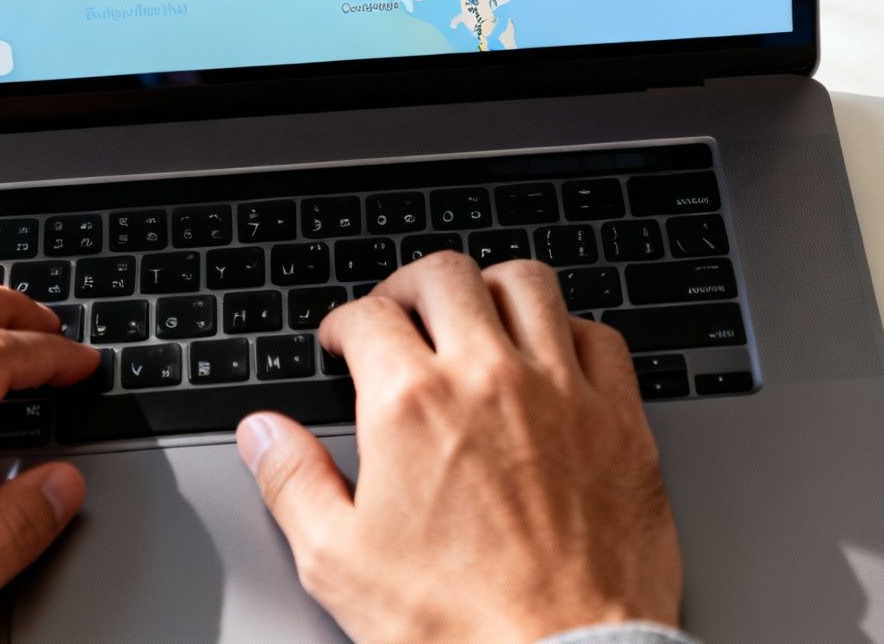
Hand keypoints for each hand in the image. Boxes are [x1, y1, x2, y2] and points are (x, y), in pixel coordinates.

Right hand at [237, 254, 681, 643]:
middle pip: (446, 275)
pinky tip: (553, 357)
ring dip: (490, 289)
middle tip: (400, 312)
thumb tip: (263, 434)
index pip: (369, 315)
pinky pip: (599, 336)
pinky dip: (570, 331)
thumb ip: (293, 481)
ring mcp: (562, 390)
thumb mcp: (340, 562)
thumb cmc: (457, 626)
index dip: (344, 322)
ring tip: (475, 314)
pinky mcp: (619, 417)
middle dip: (410, 286)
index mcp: (411, 404)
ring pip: (527, 284)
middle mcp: (489, 377)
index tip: (343, 340)